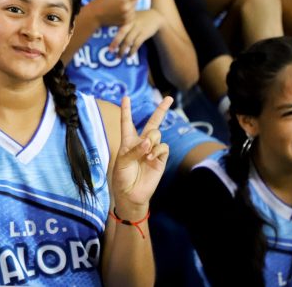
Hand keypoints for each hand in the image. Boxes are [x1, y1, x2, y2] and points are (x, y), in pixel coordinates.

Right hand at [90, 0, 140, 26]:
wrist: (95, 14)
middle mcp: (127, 7)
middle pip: (137, 0)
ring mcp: (126, 15)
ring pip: (134, 8)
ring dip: (130, 6)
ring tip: (118, 6)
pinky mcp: (125, 22)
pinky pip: (132, 16)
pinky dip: (128, 14)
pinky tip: (119, 12)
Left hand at [109, 9, 163, 57]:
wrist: (156, 16)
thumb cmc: (140, 17)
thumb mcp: (131, 16)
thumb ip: (122, 21)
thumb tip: (108, 28)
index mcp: (126, 18)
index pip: (117, 27)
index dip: (111, 34)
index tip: (107, 42)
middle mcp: (131, 23)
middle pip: (122, 33)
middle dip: (115, 43)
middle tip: (110, 51)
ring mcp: (138, 28)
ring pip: (128, 40)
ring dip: (123, 50)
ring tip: (118, 57)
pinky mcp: (144, 34)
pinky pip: (136, 44)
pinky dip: (132, 51)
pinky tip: (129, 55)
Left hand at [111, 96, 171, 213]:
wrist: (131, 194)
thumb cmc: (122, 177)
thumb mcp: (122, 161)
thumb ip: (135, 149)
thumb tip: (149, 143)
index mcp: (128, 141)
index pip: (127, 122)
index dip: (126, 110)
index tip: (125, 97)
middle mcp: (141, 143)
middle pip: (152, 123)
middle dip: (161, 110)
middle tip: (168, 98)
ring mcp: (153, 150)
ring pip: (157, 134)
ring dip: (151, 140)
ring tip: (145, 153)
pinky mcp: (161, 159)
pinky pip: (163, 146)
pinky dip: (157, 150)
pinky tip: (150, 158)